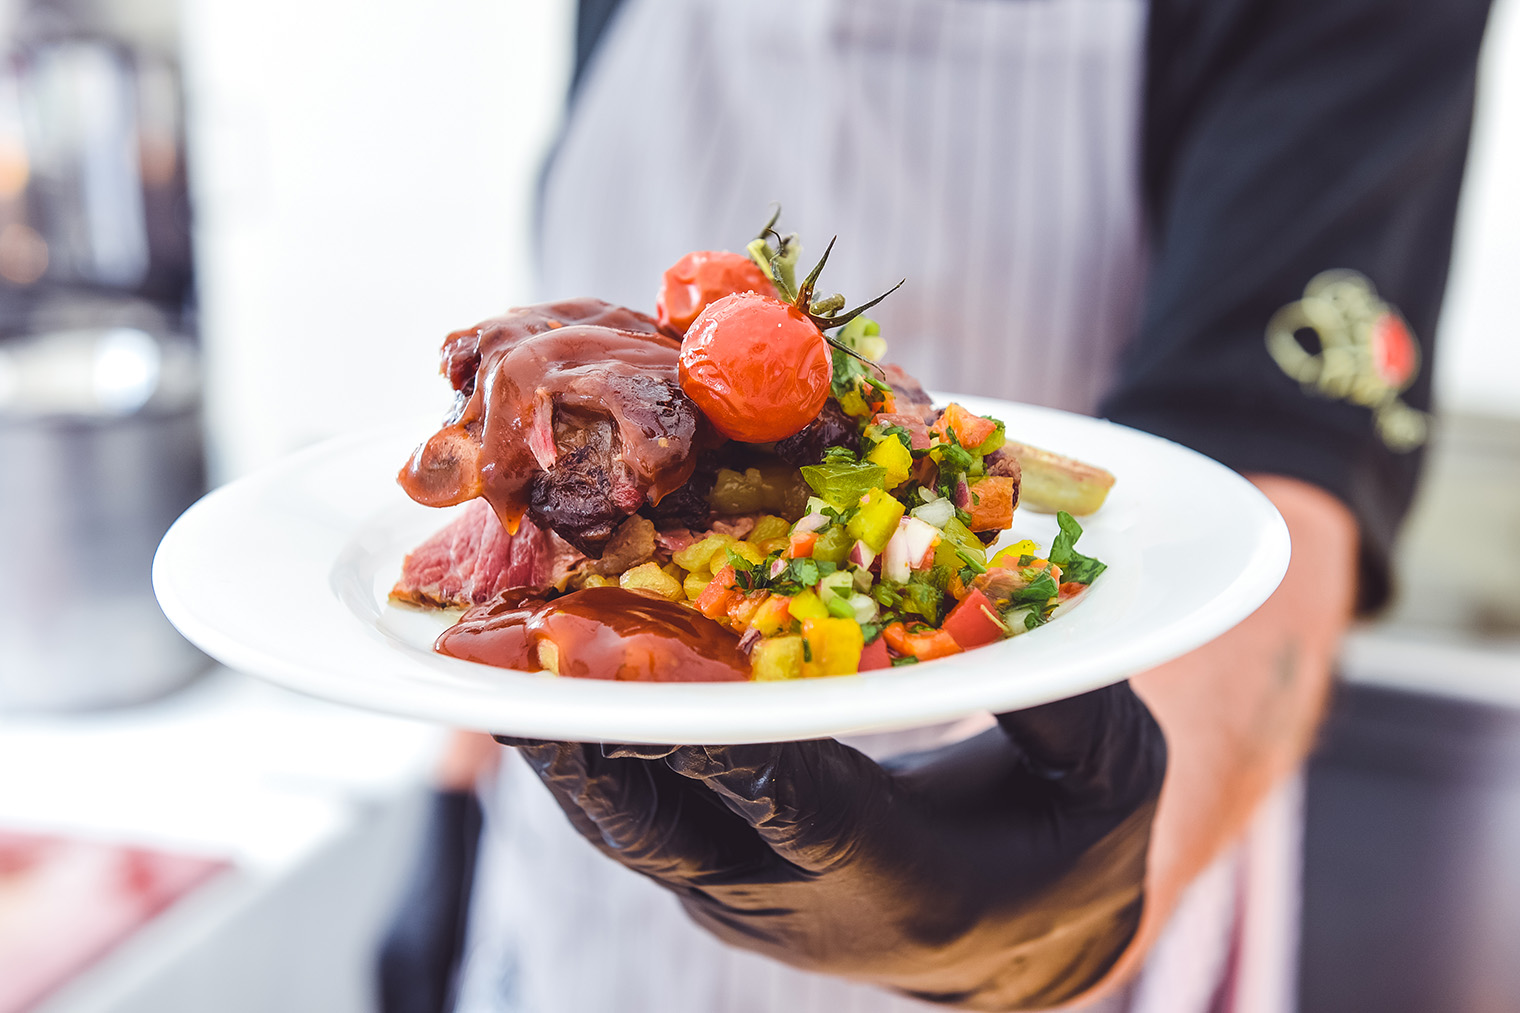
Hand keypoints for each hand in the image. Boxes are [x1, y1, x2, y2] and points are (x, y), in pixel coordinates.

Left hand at [497, 681, 1164, 1009]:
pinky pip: (638, 810)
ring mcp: (744, 900)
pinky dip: (594, 742)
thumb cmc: (1075, 840)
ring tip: (501, 642)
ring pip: (627, 822)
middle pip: (663, 824)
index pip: (791, 802)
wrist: (1024, 943)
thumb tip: (1028, 587)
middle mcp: (798, 906)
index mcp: (903, 882)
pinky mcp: (717, 880)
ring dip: (565, 737)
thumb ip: (1062, 692)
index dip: (711, 729)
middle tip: (510, 650)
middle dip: (583, 737)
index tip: (638, 655)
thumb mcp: (1105, 767)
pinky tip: (556, 666)